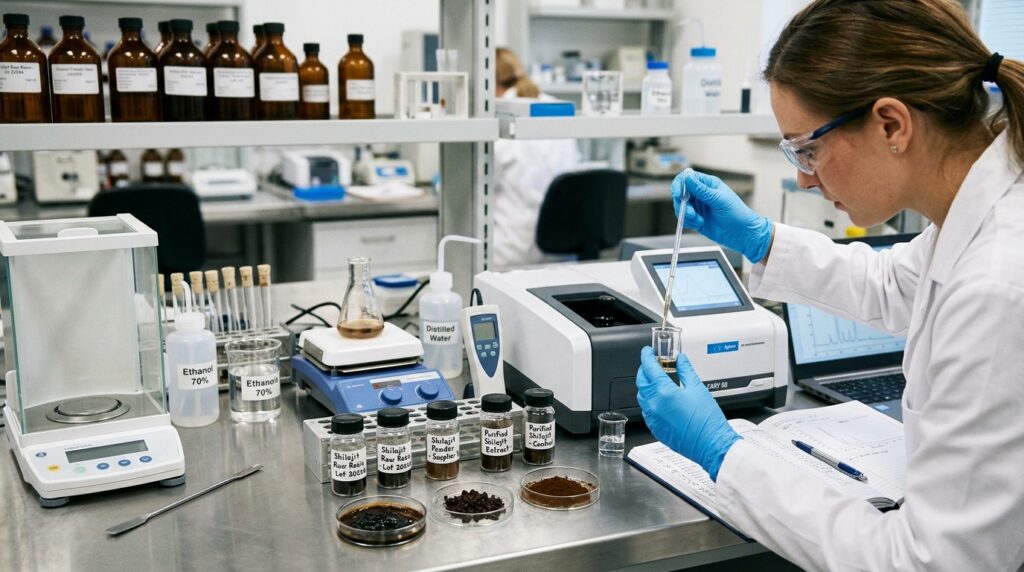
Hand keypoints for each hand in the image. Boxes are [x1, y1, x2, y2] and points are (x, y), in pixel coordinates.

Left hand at [636, 346, 740, 480]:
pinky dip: (648, 401)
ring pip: (641, 396)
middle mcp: (654, 405)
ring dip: (645, 385)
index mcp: (664, 392)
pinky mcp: (655, 428)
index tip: (647, 352)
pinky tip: (659, 399)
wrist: (711, 445)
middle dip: (644, 370)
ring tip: (656, 380)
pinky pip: (646, 410)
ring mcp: (653, 418)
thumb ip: (686, 370)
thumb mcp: (698, 389)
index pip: (648, 368)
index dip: (646, 357)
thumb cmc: (707, 421)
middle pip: (641, 381)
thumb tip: (680, 359)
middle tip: (652, 364)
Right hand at [671, 169, 773, 263]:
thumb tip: (687, 178)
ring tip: (697, 219)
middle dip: (682, 203)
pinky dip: (687, 222)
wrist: (743, 234)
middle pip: (681, 193)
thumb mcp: (719, 200)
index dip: (680, 184)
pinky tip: (699, 223)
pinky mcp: (696, 219)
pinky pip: (684, 219)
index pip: (688, 178)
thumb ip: (701, 190)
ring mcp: (698, 207)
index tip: (678, 195)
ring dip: (685, 214)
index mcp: (708, 184)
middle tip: (690, 212)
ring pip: (681, 207)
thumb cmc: (737, 214)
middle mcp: (701, 194)